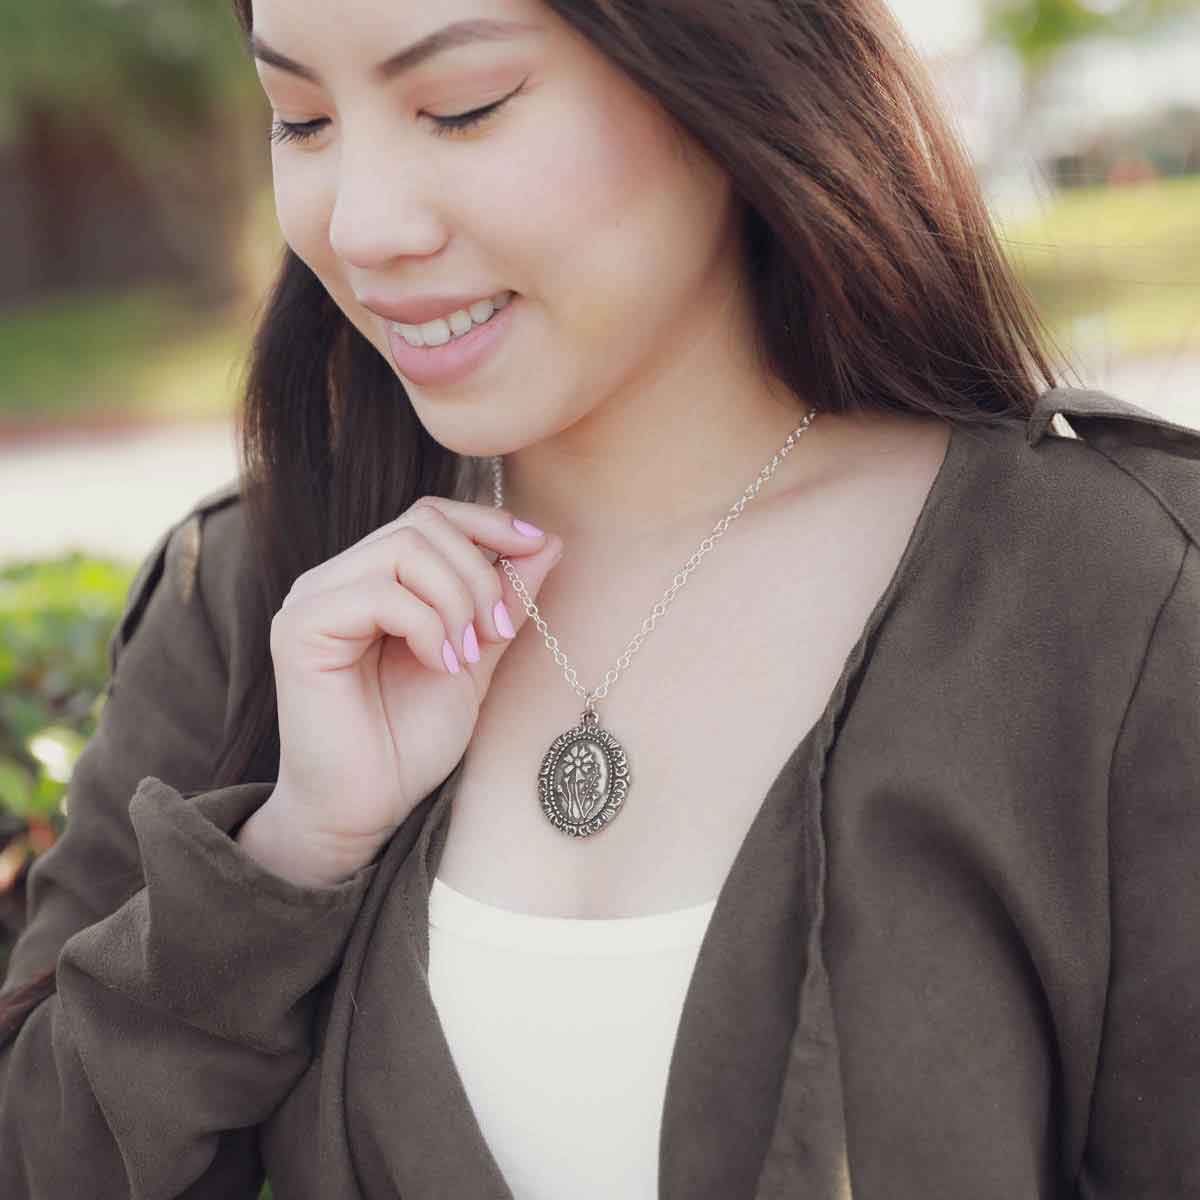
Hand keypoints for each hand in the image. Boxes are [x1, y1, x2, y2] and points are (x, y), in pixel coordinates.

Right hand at [259, 497, 562, 876]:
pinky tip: (438, 666)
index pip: (429, 516)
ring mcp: (313, 600)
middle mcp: (334, 578)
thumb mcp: (475, 657)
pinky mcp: (300, 628)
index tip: (536, 548)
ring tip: (464, 657)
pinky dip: (427, 626)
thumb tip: (547, 540)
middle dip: (479, 574)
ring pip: (404, 550)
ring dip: (456, 601)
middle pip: (422, 525)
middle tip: (493, 635)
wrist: (365, 810)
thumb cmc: (410, 741)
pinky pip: (381, 593)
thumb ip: (503, 602)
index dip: (486, 523)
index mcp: (370, 578)